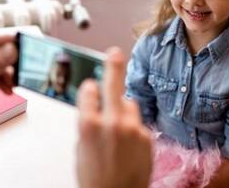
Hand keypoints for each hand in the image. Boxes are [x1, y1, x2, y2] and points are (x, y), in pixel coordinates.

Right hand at [76, 47, 152, 187]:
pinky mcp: (147, 136)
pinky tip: (128, 144)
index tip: (91, 87)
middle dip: (113, 65)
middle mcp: (112, 123)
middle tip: (114, 53)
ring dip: (122, 108)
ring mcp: (132, 128)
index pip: (89, 91)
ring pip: (128, 103)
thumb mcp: (81, 148)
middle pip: (113, 85)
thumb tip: (95, 108)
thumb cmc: (94, 179)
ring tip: (118, 129)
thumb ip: (88, 123)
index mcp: (88, 125)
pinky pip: (138, 122)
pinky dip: (133, 127)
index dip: (89, 89)